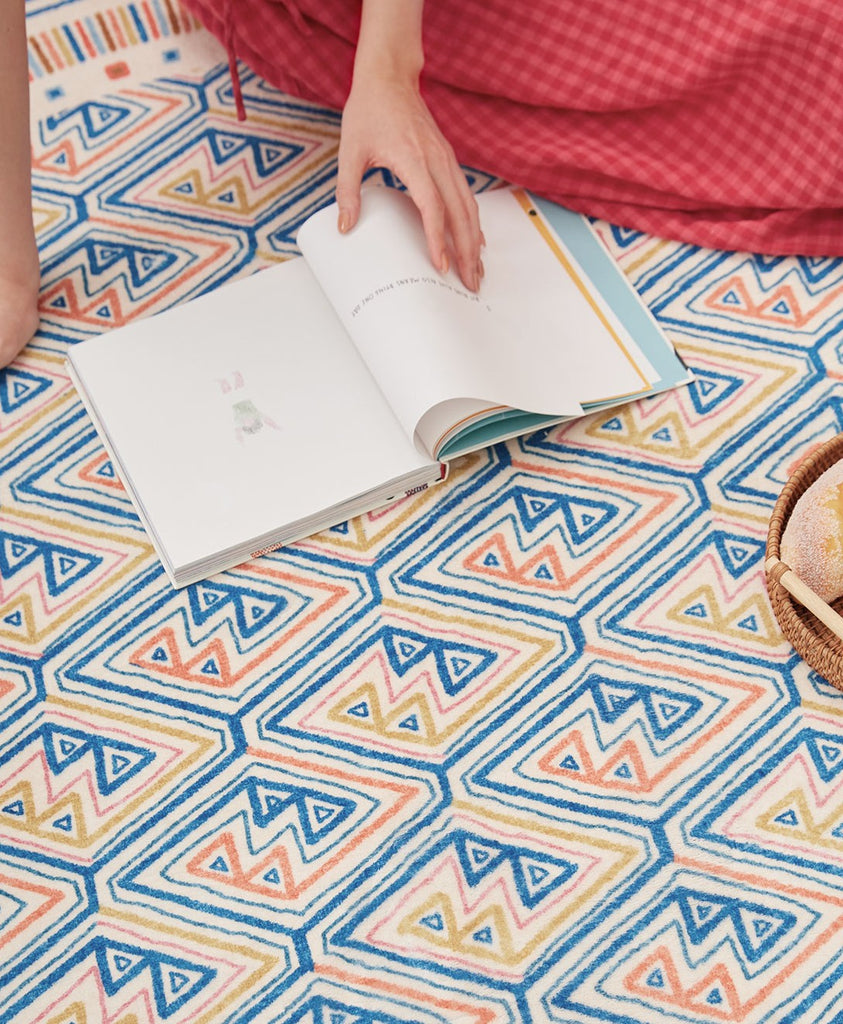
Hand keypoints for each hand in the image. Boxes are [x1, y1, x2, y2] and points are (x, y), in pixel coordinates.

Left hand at [336, 73, 483, 291]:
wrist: (389, 77)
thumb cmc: (367, 111)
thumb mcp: (349, 150)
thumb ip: (347, 190)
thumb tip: (345, 227)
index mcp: (413, 158)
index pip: (431, 206)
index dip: (437, 238)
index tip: (439, 264)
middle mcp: (437, 159)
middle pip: (460, 213)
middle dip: (467, 251)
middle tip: (470, 284)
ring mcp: (447, 160)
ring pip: (469, 207)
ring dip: (475, 241)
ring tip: (476, 272)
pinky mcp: (449, 160)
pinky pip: (467, 196)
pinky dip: (474, 223)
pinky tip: (476, 243)